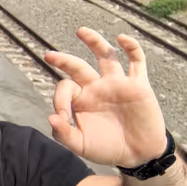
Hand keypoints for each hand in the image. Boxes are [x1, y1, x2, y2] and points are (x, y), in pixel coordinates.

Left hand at [44, 28, 166, 168]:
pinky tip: (121, 38)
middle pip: (78, 67)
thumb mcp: (82, 146)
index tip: (63, 117)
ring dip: (94, 41)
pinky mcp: (138, 85)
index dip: (60, 99)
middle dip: (63, 60)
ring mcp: (117, 84)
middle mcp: (97, 87)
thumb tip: (51, 118)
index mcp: (81, 100)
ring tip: (80, 31)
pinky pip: (136, 61)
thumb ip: (64, 134)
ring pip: (106, 56)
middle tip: (48, 55)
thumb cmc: (108, 148)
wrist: (138, 154)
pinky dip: (131, 47)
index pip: (65, 87)